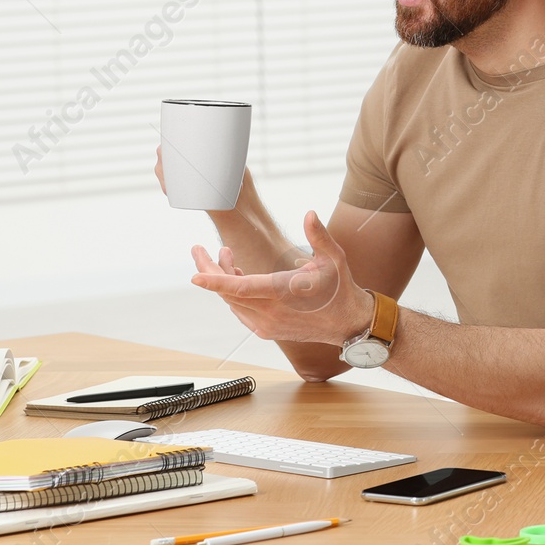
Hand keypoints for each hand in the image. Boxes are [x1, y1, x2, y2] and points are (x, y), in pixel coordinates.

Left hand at [189, 210, 373, 345]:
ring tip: (225, 255)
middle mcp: (270, 313)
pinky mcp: (266, 330)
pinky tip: (238, 276)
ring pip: (232, 302)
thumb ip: (319, 236)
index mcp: (283, 293)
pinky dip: (233, 294)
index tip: (195, 276)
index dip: (215, 280)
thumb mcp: (334, 258)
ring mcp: (266, 325)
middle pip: (228, 293)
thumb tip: (309, 213)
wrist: (348, 324)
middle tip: (198, 249)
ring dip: (223, 279)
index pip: (241, 288)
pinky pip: (240, 311)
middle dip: (209, 269)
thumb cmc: (341, 288)